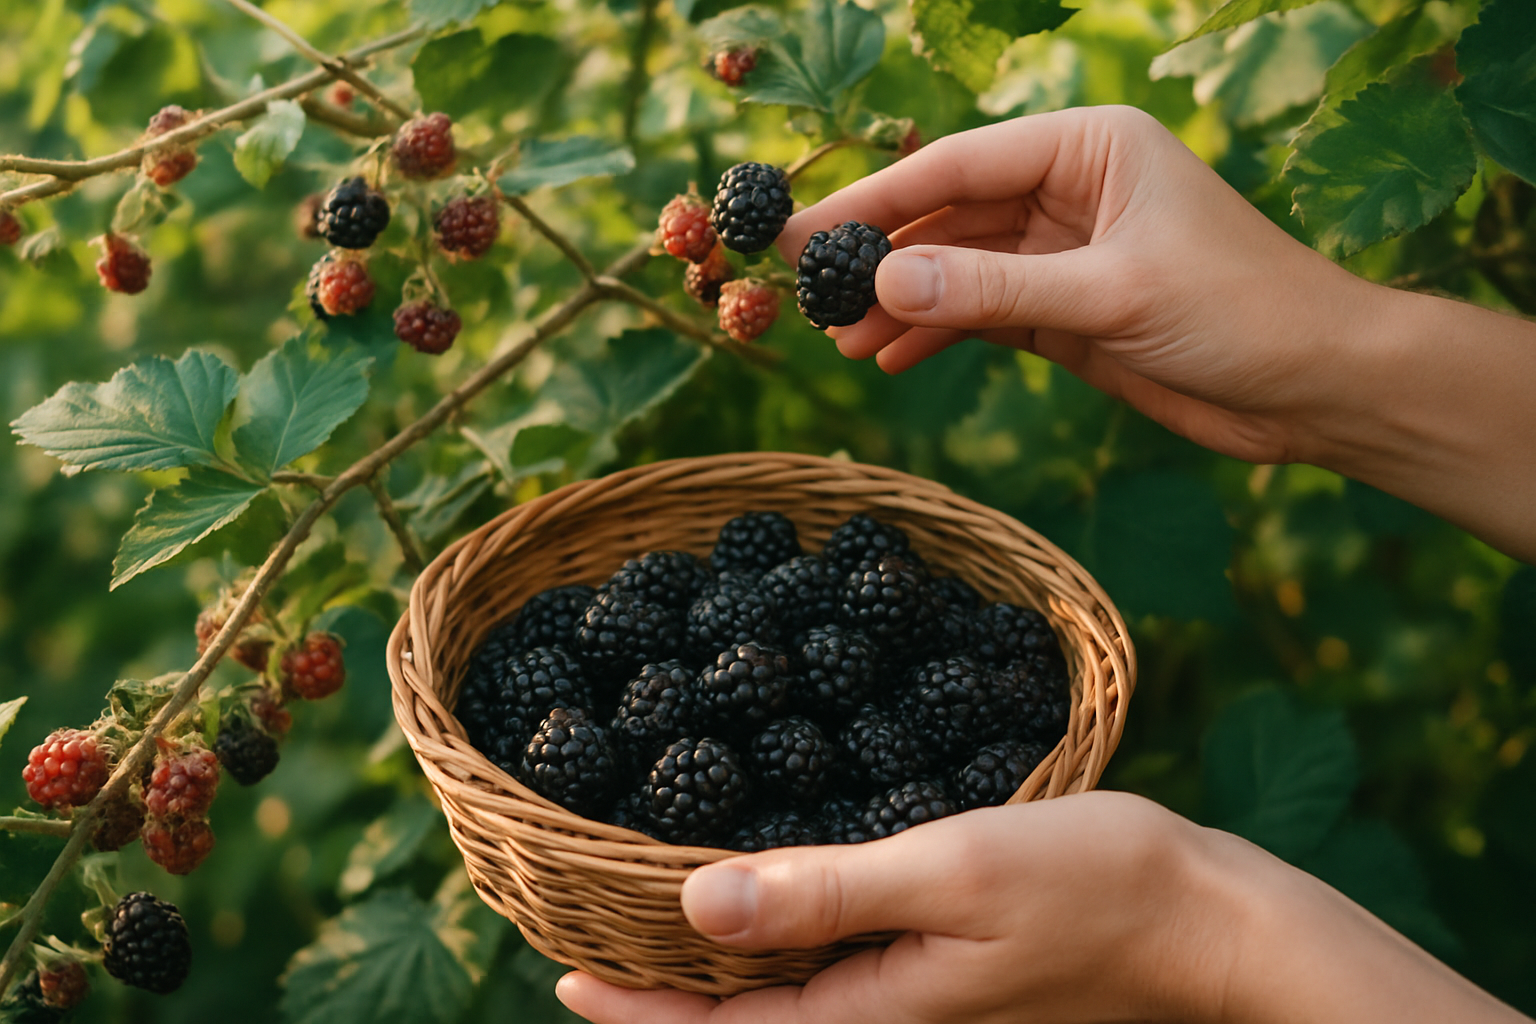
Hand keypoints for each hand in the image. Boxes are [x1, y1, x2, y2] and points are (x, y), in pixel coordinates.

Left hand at [557, 790, 1530, 1023]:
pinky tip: (767, 879)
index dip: (638, 1009)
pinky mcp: (933, 958)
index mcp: (870, 1011)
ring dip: (715, 953)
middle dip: (662, 985)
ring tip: (649, 900)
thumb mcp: (949, 874)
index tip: (564, 974)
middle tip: (586, 925)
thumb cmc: (1087, 887)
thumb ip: (825, 893)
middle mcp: (880, 1013)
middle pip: (746, 1016)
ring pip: (784, 987)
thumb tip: (695, 906)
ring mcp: (909, 992)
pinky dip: (780, 924)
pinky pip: (832, 953)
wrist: (1199, 913)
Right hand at [777, 106, 1384, 466]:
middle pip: (947, 215)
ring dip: (899, 305)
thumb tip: (883, 285)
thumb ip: (994, 291)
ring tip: (837, 339)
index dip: (873, 199)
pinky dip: (936, 335)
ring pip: (957, 271)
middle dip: (876, 257)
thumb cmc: (1241, 311)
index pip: (957, 167)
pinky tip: (888, 357)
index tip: (800, 231)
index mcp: (1090, 147)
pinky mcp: (1066, 311)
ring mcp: (1064, 253)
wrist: (1317, 388)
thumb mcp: (1110, 294)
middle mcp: (1070, 190)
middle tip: (798, 290)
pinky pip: (981, 314)